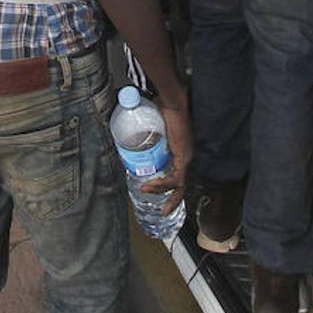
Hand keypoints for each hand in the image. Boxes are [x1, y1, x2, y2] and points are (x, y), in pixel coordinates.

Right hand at [141, 83, 192, 215]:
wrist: (173, 101)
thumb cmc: (163, 107)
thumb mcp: (150, 126)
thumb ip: (142, 132)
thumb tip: (126, 131)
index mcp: (180, 150)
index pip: (177, 173)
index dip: (167, 184)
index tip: (154, 189)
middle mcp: (185, 156)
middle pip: (182, 183)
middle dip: (174, 200)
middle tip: (164, 211)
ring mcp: (186, 157)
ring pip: (179, 184)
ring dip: (163, 193)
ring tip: (149, 196)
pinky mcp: (184, 157)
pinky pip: (175, 178)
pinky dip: (162, 185)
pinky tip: (149, 187)